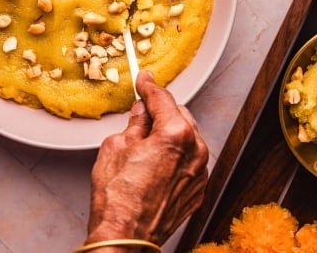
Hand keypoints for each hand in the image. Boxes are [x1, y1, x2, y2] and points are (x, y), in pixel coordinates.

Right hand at [86, 71, 208, 246]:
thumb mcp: (116, 147)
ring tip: (146, 147)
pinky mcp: (198, 191)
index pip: (163, 99)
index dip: (150, 87)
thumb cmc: (119, 198)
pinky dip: (177, 159)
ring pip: (188, 140)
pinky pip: (190, 163)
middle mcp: (196, 150)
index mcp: (176, 133)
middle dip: (162, 113)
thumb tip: (141, 112)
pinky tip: (156, 167)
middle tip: (141, 115)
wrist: (127, 238)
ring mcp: (200, 172)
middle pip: (180, 116)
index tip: (145, 79)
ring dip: (171, 136)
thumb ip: (135, 124)